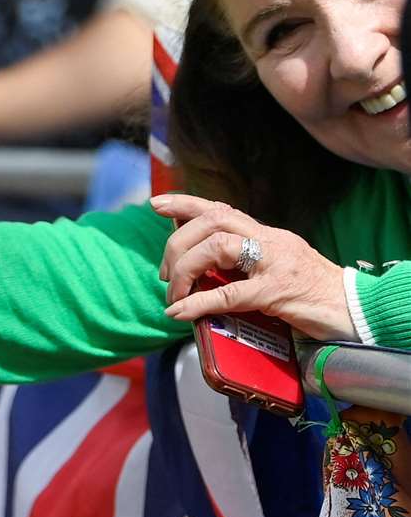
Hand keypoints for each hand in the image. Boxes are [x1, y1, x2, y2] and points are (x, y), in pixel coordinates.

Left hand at [152, 194, 355, 340]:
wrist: (358, 312)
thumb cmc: (315, 295)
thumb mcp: (278, 269)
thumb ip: (246, 264)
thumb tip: (203, 271)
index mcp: (268, 235)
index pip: (221, 208)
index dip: (185, 203)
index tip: (157, 204)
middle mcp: (270, 241)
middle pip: (212, 223)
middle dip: (177, 243)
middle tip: (164, 275)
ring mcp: (275, 264)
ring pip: (217, 248)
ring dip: (185, 270)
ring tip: (173, 294)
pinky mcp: (279, 292)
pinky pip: (230, 293)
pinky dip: (199, 302)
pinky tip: (180, 312)